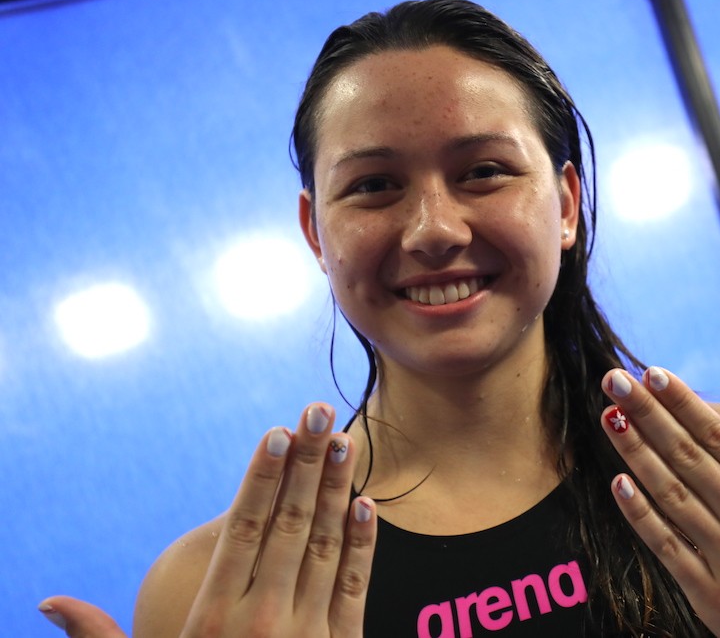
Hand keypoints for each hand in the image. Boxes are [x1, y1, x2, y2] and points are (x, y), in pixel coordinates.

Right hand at [40, 403, 375, 637]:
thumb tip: (47, 604)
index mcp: (212, 621)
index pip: (240, 532)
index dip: (260, 479)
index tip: (275, 433)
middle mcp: (263, 620)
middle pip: (288, 524)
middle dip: (305, 464)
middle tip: (317, 411)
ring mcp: (307, 634)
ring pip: (324, 545)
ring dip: (335, 489)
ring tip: (342, 442)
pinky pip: (353, 586)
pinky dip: (362, 544)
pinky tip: (365, 504)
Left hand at [600, 367, 719, 637]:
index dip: (684, 403)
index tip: (654, 372)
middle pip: (687, 457)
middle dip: (647, 415)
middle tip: (613, 379)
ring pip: (671, 495)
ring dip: (635, 453)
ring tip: (608, 417)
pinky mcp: (712, 597)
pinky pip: (667, 548)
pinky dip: (641, 516)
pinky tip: (617, 484)